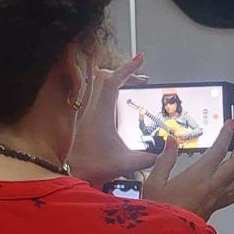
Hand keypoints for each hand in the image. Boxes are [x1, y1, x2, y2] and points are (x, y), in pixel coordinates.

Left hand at [68, 53, 154, 185]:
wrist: (67, 174)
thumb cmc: (92, 167)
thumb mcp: (126, 163)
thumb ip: (149, 158)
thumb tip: (166, 152)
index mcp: (101, 113)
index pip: (113, 81)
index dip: (127, 68)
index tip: (140, 59)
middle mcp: (89, 107)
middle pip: (102, 76)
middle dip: (122, 72)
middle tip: (140, 79)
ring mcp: (82, 111)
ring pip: (93, 82)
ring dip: (110, 78)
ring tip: (127, 83)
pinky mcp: (78, 117)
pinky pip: (88, 93)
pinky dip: (101, 89)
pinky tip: (111, 99)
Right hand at [143, 120, 233, 220]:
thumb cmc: (159, 212)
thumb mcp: (154, 181)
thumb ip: (164, 159)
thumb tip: (171, 141)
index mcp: (199, 175)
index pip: (219, 149)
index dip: (227, 134)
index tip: (232, 123)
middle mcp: (213, 185)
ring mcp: (217, 197)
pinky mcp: (217, 207)